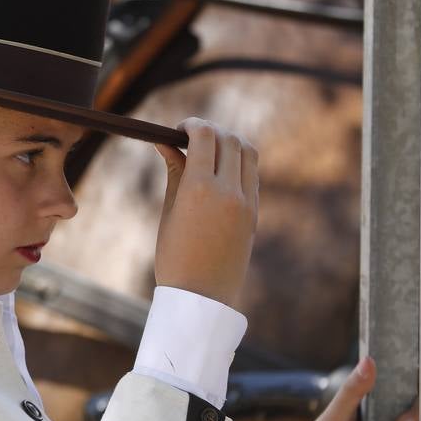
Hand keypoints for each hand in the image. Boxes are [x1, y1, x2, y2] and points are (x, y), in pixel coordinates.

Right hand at [152, 118, 258, 308]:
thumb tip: (166, 143)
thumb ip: (174, 172)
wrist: (202, 295)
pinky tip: (219, 171)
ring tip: (208, 151)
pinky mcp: (254, 213)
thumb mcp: (169, 211)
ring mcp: (246, 202)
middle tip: (190, 137)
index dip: (192, 124)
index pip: (205, 136)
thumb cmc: (174, 256)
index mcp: (200, 189)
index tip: (178, 129)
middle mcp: (229, 191)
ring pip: (247, 152)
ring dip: (229, 142)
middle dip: (210, 131)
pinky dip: (238, 162)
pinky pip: (251, 174)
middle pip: (229, 139)